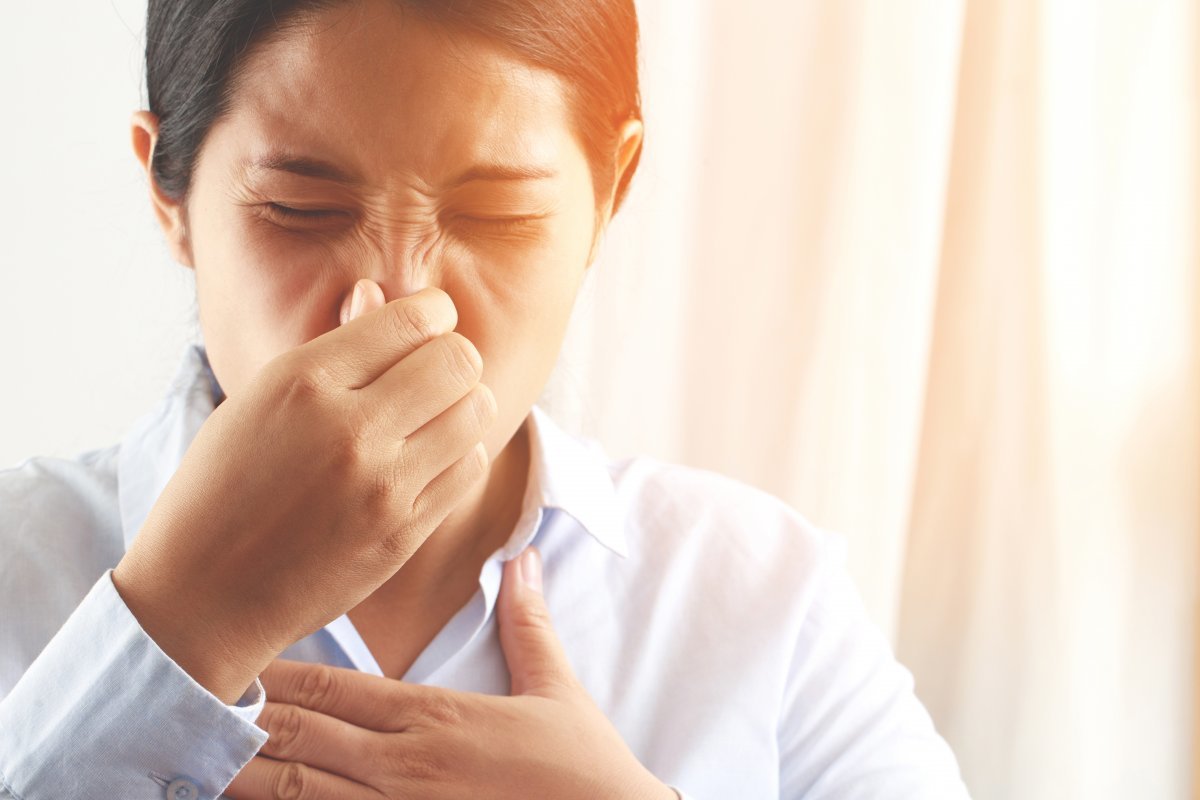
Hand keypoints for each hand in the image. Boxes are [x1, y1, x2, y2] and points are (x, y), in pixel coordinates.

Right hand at [113, 280, 497, 701]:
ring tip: (433, 415)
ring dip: (463, 404)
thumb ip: (331, 348)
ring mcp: (381, 485)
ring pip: (475, 411)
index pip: (413, 319)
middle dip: (454, 357)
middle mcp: (348, 428)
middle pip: (458, 360)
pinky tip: (429, 458)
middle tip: (434, 372)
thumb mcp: (259, 400)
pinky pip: (469, 467)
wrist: (202, 595)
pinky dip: (459, 454)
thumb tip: (381, 292)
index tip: (429, 323)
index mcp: (303, 381)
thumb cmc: (223, 487)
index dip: (433, 313)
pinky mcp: (403, 533)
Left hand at [225, 546, 676, 799]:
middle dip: (237, 720)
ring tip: (191, 758)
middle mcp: (403, 767)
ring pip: (298, 792)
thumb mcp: (558, 691)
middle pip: (298, 736)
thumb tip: (521, 556)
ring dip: (242, 774)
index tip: (229, 659)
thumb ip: (526, 624)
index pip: (332, 688)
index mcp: (434, 718)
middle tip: (178, 701)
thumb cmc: (584, 771)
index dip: (273, 675)